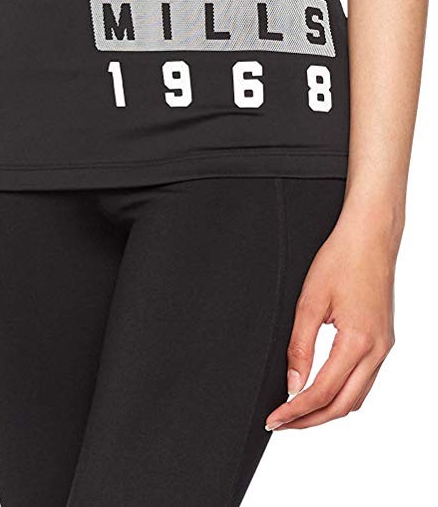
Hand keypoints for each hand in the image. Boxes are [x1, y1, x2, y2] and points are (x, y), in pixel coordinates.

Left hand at [265, 205, 395, 430]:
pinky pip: (365, 382)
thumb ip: (300, 347)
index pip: (323, 392)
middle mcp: (377, 350)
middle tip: (281, 423)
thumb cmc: (341, 258)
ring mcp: (384, 347)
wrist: (370, 236)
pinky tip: (322, 390)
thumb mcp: (310, 300)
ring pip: (357, 398)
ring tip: (297, 412)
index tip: (274, 418)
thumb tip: (293, 385)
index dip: (295, 410)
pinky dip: (342, 394)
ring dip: (327, 410)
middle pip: (343, 406)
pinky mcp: (384, 341)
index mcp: (359, 341)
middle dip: (310, 420)